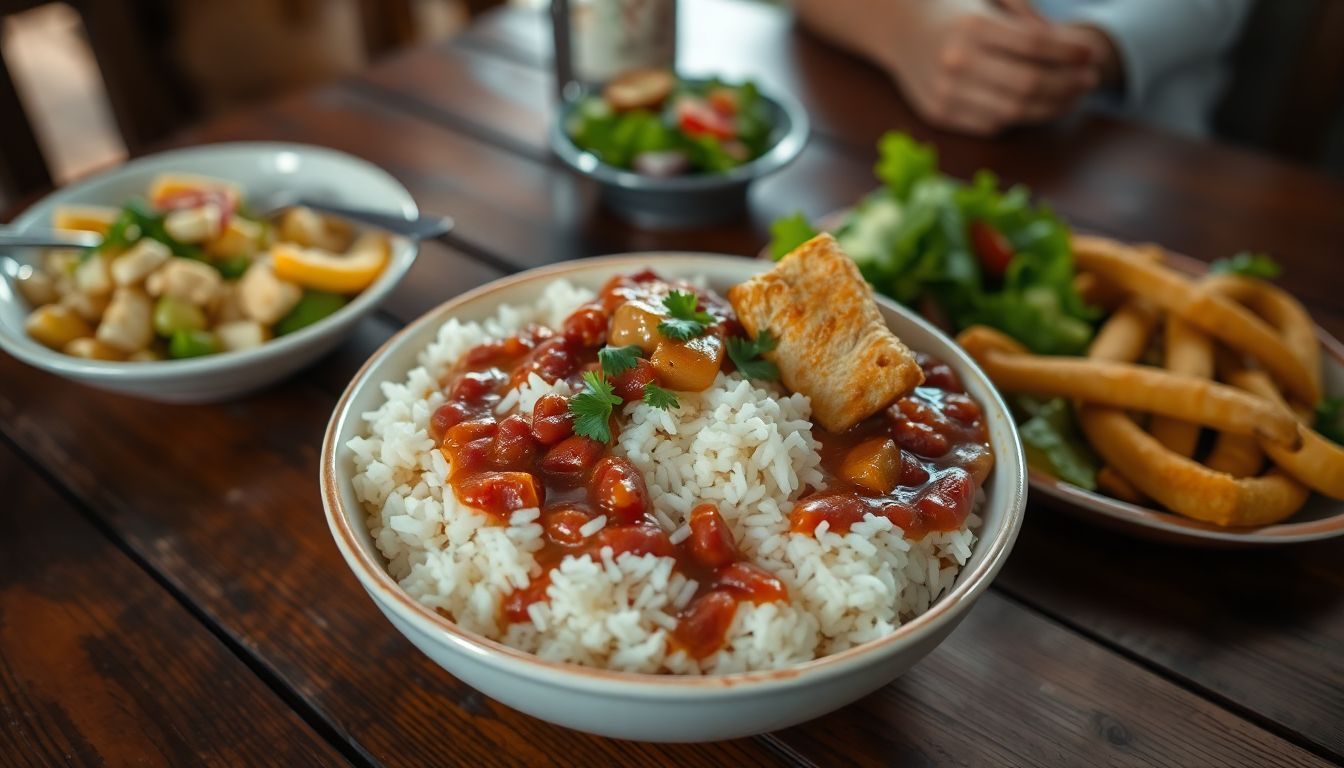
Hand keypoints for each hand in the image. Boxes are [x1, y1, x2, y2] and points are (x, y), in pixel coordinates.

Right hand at [879, 0, 1104, 134]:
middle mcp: (955, 60)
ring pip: (1013, 111)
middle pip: (1028, 84)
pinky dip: (1020, 118)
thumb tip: (1068, 48)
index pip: (1034, 45)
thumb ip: (1027, 15)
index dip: (1069, 53)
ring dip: (1052, 108)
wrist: (899, 29)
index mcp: (971, 25)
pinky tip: (1038, 106)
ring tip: (1073, 97)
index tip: (1091, 55)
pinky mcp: (938, 114)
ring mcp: (944, 91)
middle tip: (1090, 80)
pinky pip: (991, 125)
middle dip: (1068, 85)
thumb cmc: (955, 9)